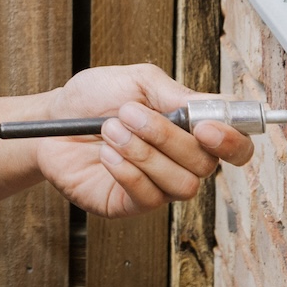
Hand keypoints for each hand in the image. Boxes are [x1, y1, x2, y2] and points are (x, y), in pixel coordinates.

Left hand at [32, 64, 253, 217]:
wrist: (51, 120)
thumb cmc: (94, 99)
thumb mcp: (137, 81)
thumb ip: (174, 94)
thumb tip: (208, 108)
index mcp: (191, 129)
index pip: (236, 147)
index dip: (233, 142)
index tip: (208, 128)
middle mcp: (180, 161)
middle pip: (205, 165)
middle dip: (166, 137)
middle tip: (129, 113)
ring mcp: (157, 186)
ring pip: (181, 185)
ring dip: (143, 153)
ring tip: (110, 130)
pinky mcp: (130, 205)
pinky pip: (148, 198)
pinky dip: (127, 172)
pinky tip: (107, 154)